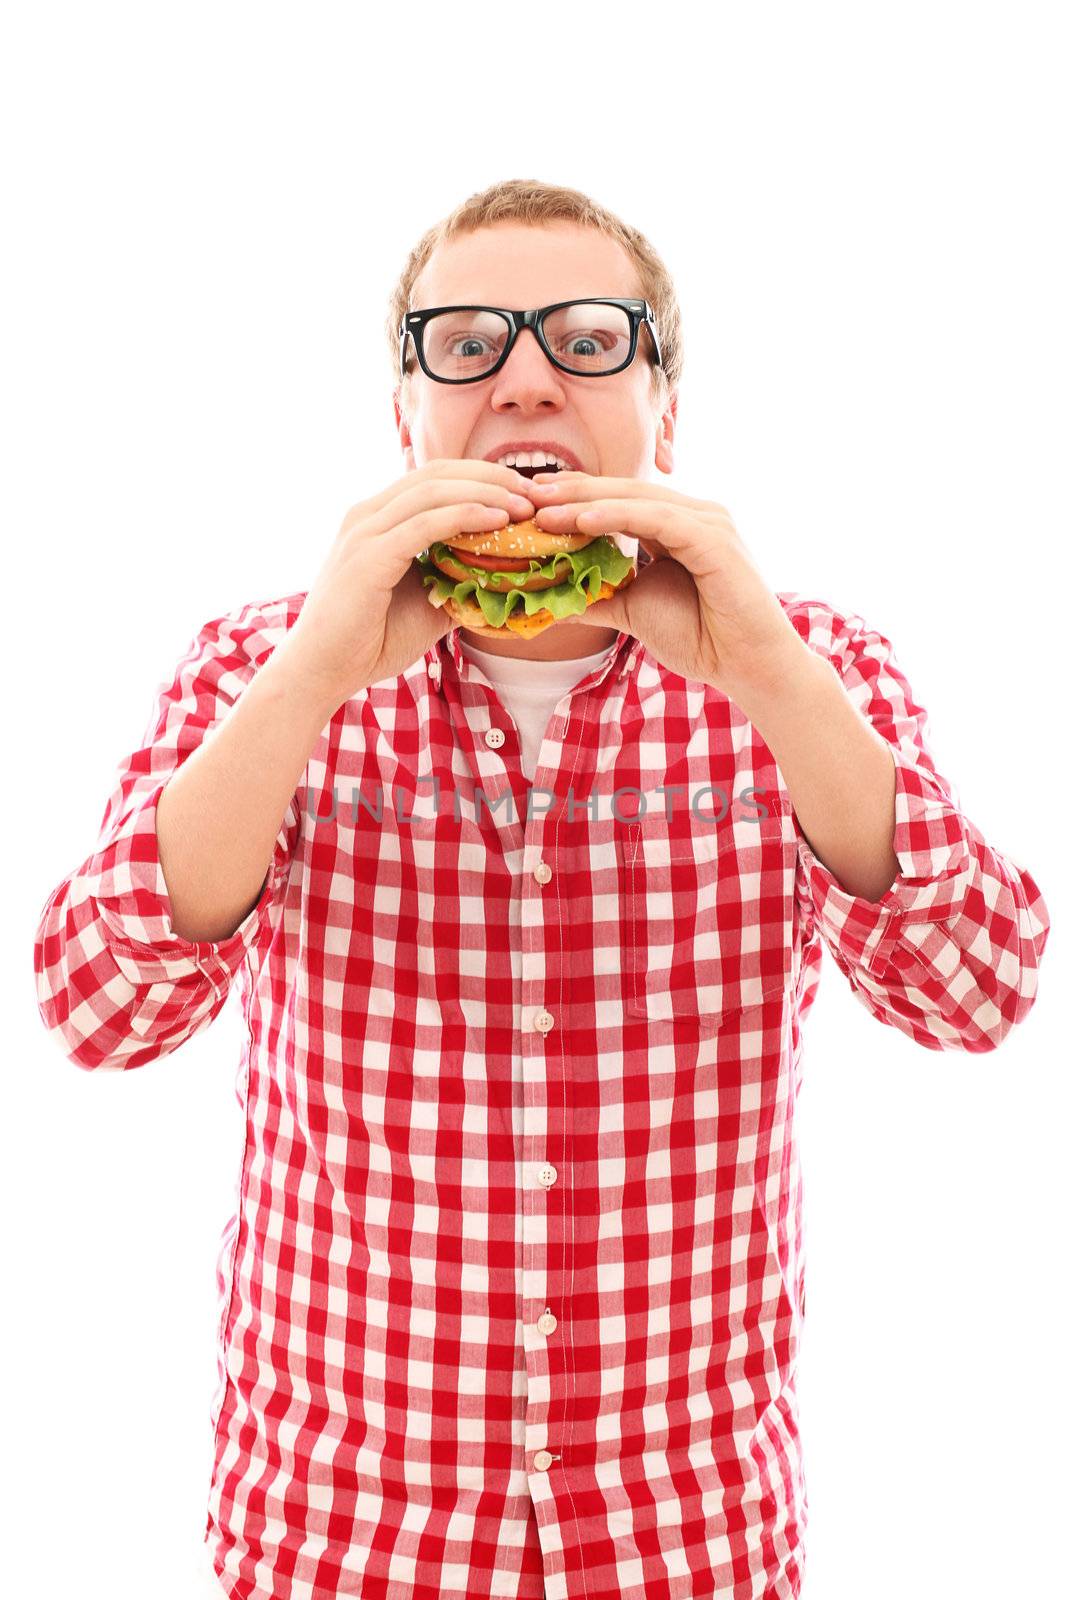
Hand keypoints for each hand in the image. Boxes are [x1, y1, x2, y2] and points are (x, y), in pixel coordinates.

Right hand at [276, 460, 535, 712]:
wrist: (321, 671)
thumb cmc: (369, 641)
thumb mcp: (426, 604)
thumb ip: (456, 582)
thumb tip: (504, 581)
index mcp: (377, 519)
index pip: (436, 478)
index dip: (483, 477)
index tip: (526, 494)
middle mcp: (367, 514)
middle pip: (438, 474)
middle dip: (492, 477)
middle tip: (536, 493)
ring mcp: (364, 531)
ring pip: (434, 491)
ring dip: (486, 492)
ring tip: (525, 505)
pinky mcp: (368, 556)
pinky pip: (425, 523)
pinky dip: (466, 516)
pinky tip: (499, 521)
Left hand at [526, 471, 804, 709]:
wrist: (749, 667)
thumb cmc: (703, 639)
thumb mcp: (635, 612)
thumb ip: (600, 596)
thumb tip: (553, 598)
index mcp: (678, 527)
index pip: (619, 501)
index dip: (575, 496)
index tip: (530, 500)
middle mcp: (694, 516)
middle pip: (623, 492)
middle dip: (572, 491)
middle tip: (525, 493)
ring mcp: (708, 523)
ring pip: (636, 501)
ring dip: (585, 502)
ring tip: (542, 508)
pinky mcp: (715, 539)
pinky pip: (658, 520)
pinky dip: (618, 517)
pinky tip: (582, 521)